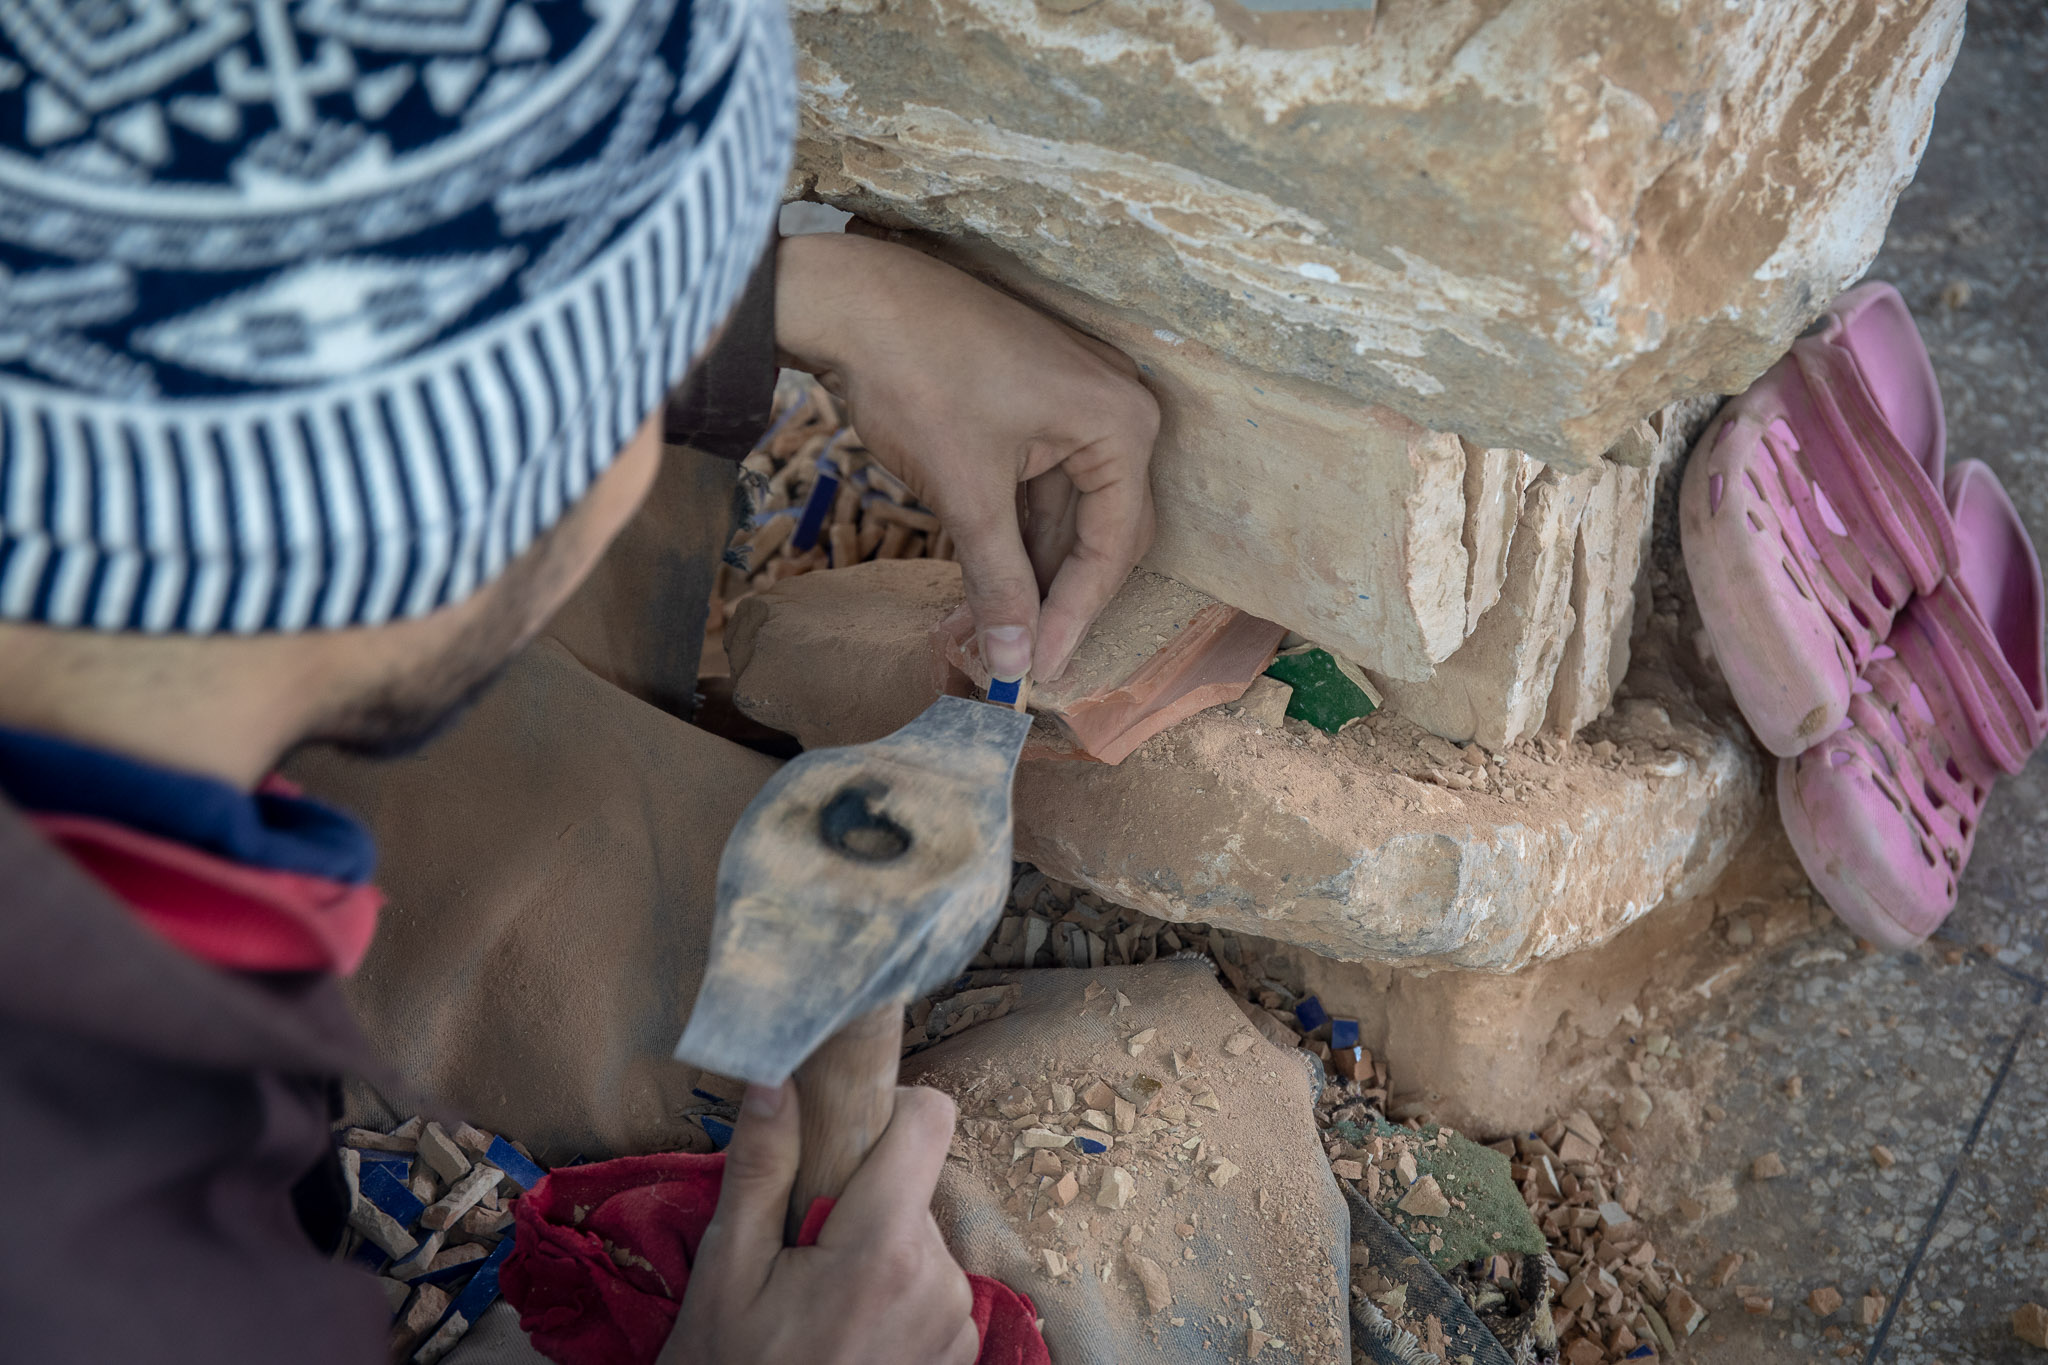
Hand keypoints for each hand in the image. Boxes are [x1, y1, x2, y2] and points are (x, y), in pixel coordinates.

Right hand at [662, 1082, 977, 1364]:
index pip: (930, 1119)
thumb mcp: (727, 1271)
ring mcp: (955, 1323)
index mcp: (884, 1248)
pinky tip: (844, 1329)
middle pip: (913, 1182)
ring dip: (874, 1247)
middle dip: (859, 1196)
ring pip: (919, 1234)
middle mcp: (939, 1281)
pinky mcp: (958, 1354)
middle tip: (801, 1247)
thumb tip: (775, 1079)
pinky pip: (931, 1285)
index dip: (888, 1106)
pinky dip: (892, 1291)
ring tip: (816, 1299)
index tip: (839, 1132)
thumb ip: (759, 1167)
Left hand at [776, 232, 1158, 682]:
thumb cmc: (918, 376)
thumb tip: (1012, 664)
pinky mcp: (1037, 404)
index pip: (1113, 546)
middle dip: (1057, 598)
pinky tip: (987, 581)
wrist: (852, 297)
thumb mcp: (966, 493)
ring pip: (1067, 514)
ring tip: (990, 630)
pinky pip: (1041, 486)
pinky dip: (1015, 534)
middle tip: (1018, 659)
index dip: (1075, 616)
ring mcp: (1076, 403)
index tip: (1039, 669)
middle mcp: (1115, 409)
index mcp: (1120, 423)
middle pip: (1102, 532)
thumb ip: (999, 582)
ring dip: (1031, 571)